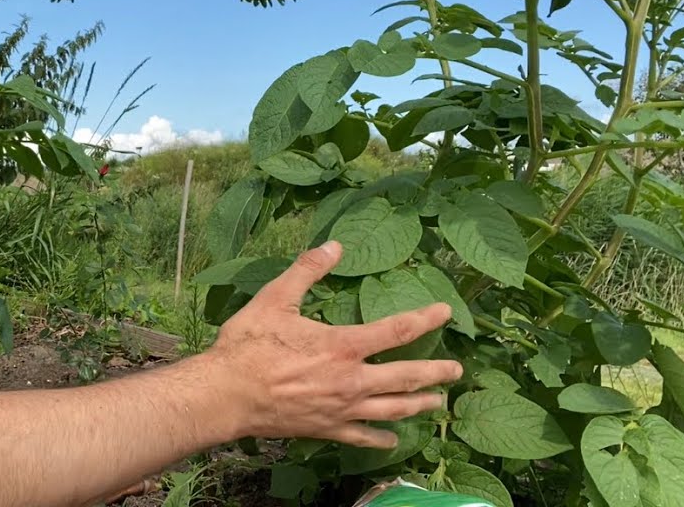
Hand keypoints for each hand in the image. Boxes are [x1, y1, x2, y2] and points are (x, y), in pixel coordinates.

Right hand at [207, 241, 461, 448]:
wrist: (226, 394)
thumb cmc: (248, 345)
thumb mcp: (276, 298)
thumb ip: (308, 270)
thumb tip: (334, 244)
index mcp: (342, 345)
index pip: (396, 331)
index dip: (424, 320)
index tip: (445, 312)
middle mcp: (351, 380)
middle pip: (407, 377)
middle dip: (436, 372)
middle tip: (457, 370)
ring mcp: (342, 408)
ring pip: (393, 409)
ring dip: (419, 404)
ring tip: (438, 402)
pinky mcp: (327, 429)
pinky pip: (363, 437)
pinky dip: (382, 439)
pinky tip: (393, 440)